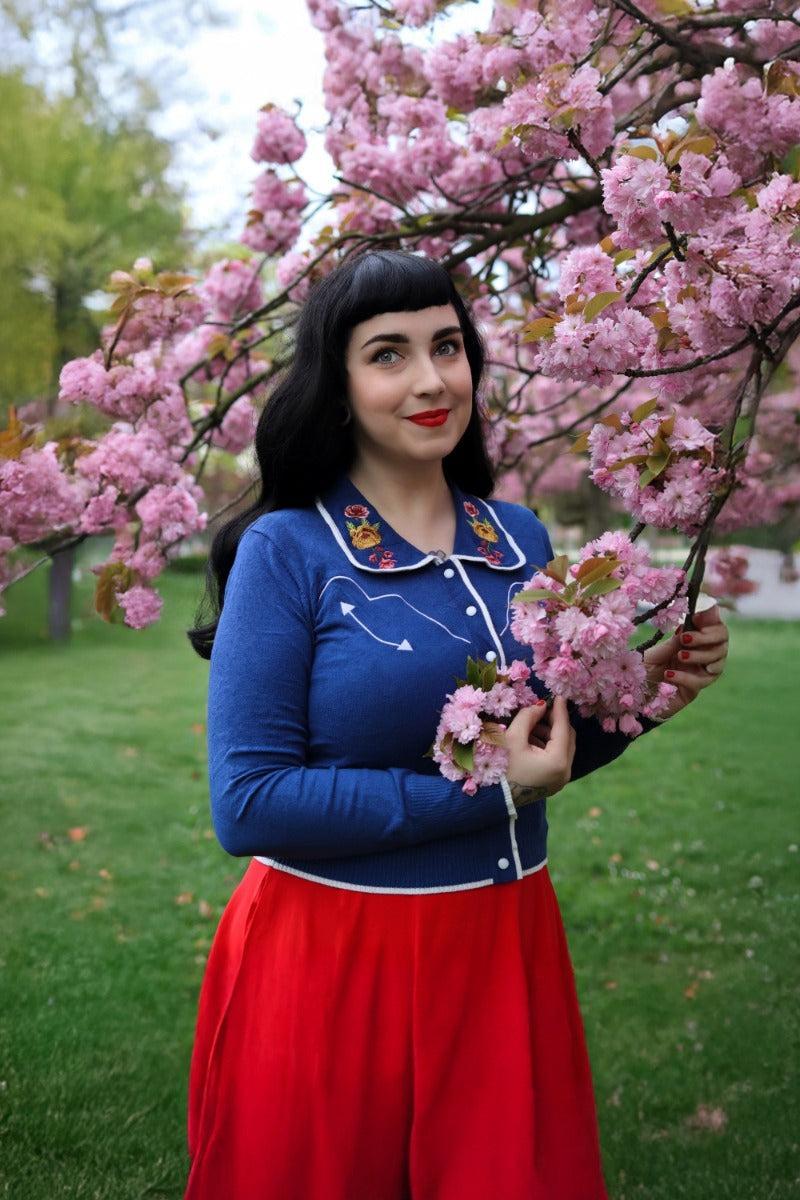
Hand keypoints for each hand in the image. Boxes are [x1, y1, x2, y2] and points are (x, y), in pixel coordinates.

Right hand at [504, 695, 575, 806]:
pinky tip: (530, 739)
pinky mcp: (552, 783)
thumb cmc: (500, 766)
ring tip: (530, 725)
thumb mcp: (512, 737)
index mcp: (557, 762)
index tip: (557, 695)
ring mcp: (560, 780)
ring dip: (549, 733)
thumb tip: (541, 705)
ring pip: (562, 748)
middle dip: (555, 721)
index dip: (560, 710)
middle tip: (541, 709)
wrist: (491, 798)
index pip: (563, 729)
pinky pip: (556, 758)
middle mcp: (564, 773)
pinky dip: (547, 746)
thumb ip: (529, 717)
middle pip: (567, 738)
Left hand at [642, 602, 728, 719]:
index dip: (711, 618)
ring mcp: (700, 673)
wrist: (635, 695)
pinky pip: (700, 681)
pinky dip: (686, 676)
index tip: (697, 617)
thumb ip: (674, 642)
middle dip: (708, 637)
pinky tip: (669, 675)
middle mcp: (700, 655)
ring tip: (679, 656)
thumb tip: (688, 625)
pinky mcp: (694, 690)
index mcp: (691, 640)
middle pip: (722, 640)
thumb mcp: (656, 653)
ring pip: (718, 661)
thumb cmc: (644, 670)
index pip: (713, 625)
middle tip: (686, 639)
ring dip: (700, 656)